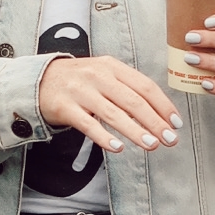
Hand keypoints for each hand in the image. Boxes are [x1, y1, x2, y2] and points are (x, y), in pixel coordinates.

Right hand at [38, 55, 180, 152]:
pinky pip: (88, 125)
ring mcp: (80, 91)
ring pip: (114, 114)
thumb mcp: (104, 75)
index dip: (163, 106)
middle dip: (155, 122)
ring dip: (136, 131)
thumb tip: (159, 114)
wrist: (38, 80)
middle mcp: (97, 76)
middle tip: (169, 139)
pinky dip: (105, 137)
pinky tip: (118, 148)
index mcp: (112, 66)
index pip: (145, 86)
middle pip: (133, 101)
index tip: (176, 123)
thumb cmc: (79, 81)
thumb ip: (128, 89)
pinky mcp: (65, 107)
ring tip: (152, 145)